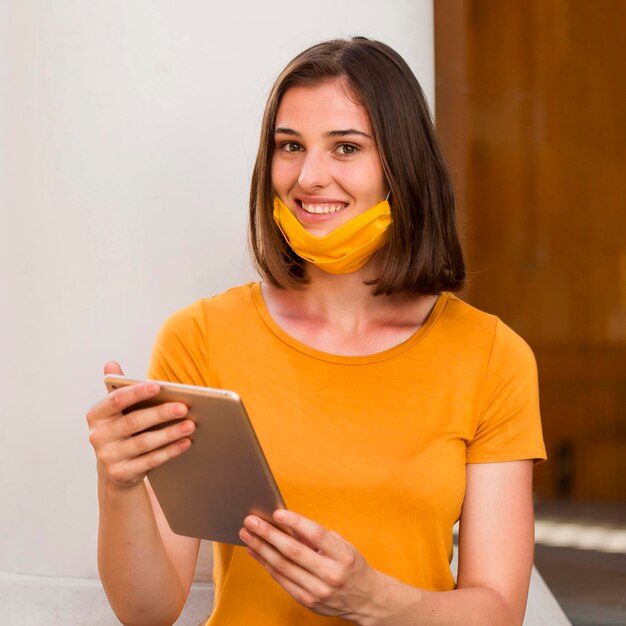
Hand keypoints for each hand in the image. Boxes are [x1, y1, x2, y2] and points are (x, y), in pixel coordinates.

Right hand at [86, 361, 194, 489]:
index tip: (158, 385)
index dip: (136, 392)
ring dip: (170, 433)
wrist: (116, 468)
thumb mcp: (117, 410)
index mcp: (96, 415)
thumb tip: (111, 363)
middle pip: (134, 422)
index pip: (116, 400)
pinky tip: (186, 442)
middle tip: (184, 407)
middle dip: (160, 414)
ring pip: (144, 443)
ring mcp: (108, 457)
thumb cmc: (123, 429)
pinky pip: (150, 461)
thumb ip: (118, 388)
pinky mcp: (121, 473)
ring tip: (191, 425)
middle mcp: (98, 436)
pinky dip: (170, 451)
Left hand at [239, 510, 383, 622]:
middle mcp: (330, 574)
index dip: (295, 522)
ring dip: (261, 549)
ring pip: (283, 567)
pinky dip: (266, 565)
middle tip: (251, 521)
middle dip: (268, 534)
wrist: (366, 600)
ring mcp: (318, 590)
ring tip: (247, 535)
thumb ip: (318, 538)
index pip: (316, 534)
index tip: (277, 512)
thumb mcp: (343, 547)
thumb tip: (288, 524)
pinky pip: (282, 580)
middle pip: (293, 551)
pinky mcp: (307, 601)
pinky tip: (256, 552)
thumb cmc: (352, 567)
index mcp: (343, 556)